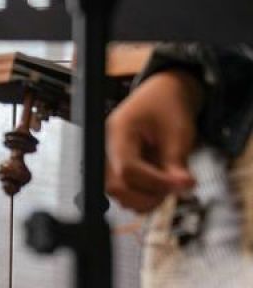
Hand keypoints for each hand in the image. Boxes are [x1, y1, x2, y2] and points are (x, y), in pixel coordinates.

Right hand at [105, 69, 202, 211]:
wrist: (164, 95)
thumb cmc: (168, 106)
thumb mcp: (178, 132)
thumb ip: (176, 162)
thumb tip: (183, 187)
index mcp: (119, 132)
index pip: (127, 168)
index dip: (155, 182)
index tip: (181, 183)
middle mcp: (108, 146)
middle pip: (116, 186)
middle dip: (148, 194)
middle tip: (175, 187)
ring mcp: (110, 157)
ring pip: (118, 193)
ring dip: (146, 197)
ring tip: (167, 184)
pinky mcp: (117, 166)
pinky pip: (124, 190)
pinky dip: (142, 195)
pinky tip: (159, 184)